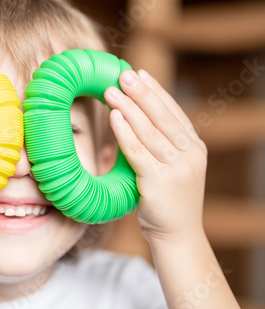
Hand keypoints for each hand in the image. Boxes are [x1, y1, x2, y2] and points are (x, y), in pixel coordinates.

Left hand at [104, 70, 207, 241]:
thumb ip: (162, 145)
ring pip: (150, 131)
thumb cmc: (168, 200)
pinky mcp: (160, 182)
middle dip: (142, 93)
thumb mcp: (173, 167)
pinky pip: (138, 151)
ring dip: (129, 108)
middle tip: (124, 74)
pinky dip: (125, 132)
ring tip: (113, 90)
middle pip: (163, 117)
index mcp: (194, 147)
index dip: (156, 91)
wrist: (177, 235)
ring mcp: (177, 168)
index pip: (174, 112)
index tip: (140, 74)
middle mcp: (190, 154)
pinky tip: (113, 116)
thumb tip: (137, 117)